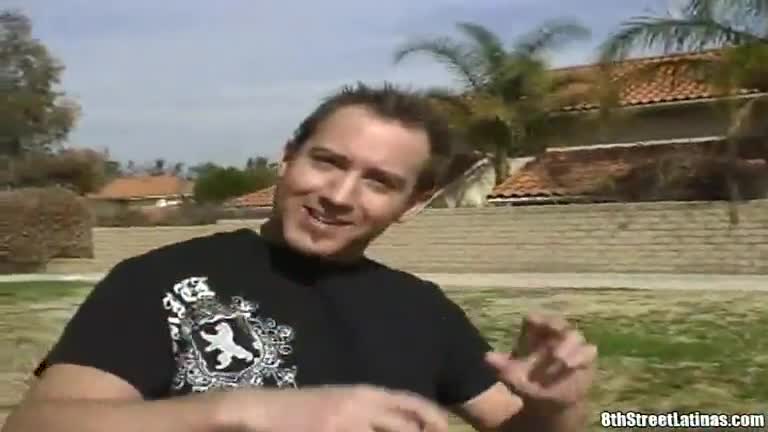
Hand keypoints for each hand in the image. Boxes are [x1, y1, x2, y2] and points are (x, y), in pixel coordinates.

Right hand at [224, 384, 449, 431]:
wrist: (263, 411)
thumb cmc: (303, 409)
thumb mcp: (342, 402)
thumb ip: (370, 411)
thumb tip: (404, 425)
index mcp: (364, 393)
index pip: (411, 402)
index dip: (433, 418)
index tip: (444, 429)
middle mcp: (360, 406)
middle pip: (406, 426)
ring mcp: (345, 426)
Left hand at [485, 314, 596, 411]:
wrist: (546, 402)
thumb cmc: (526, 384)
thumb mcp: (512, 377)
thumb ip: (501, 367)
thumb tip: (486, 357)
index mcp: (532, 336)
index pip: (535, 319)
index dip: (537, 319)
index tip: (534, 322)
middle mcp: (553, 336)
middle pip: (558, 323)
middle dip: (557, 325)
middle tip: (554, 332)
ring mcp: (570, 346)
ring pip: (575, 336)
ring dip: (569, 346)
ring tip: (561, 360)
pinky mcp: (585, 357)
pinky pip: (588, 351)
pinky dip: (581, 357)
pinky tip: (572, 366)